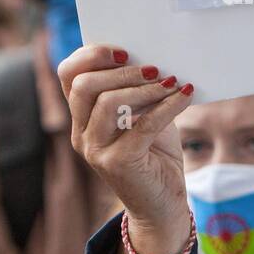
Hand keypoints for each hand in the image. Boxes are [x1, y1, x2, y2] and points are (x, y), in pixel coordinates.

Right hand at [57, 44, 194, 253]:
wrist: (162, 203)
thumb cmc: (154, 153)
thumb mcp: (142, 113)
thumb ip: (137, 88)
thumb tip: (153, 54)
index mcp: (81, 116)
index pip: (68, 74)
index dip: (90, 55)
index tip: (123, 49)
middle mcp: (81, 133)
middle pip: (84, 86)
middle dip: (120, 71)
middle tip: (154, 67)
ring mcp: (96, 150)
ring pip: (108, 103)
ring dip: (145, 88)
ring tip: (172, 81)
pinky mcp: (118, 164)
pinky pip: (142, 125)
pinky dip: (168, 105)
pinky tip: (185, 95)